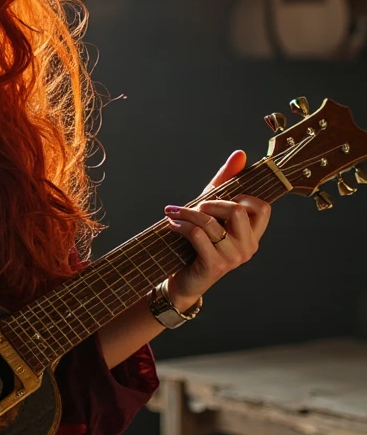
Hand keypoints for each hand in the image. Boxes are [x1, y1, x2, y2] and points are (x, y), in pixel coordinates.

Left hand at [163, 150, 271, 304]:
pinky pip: (197, 235)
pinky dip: (180, 225)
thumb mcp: (212, 210)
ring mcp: (233, 258)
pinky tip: (171, 224)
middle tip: (194, 206)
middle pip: (236, 209)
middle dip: (210, 202)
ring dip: (186, 212)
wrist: (183, 280)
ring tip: (173, 212)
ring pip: (210, 221)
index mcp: (253, 234)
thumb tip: (240, 154)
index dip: (240, 197)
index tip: (219, 199)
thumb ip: (226, 182)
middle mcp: (249, 247)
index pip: (263, 207)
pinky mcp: (214, 265)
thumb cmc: (198, 243)